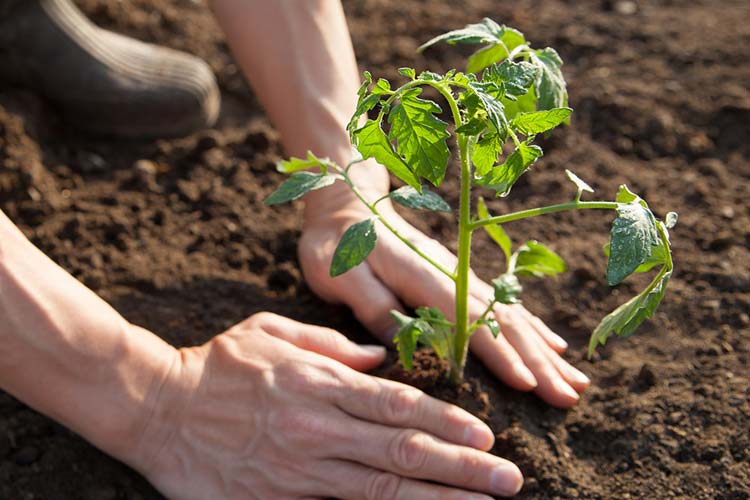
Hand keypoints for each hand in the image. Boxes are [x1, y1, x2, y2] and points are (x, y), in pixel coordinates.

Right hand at [133, 312, 522, 498]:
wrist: (157, 408)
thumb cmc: (216, 364)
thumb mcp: (270, 330)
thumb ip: (329, 344)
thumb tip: (379, 357)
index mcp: (320, 381)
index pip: (397, 403)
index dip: (446, 418)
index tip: (485, 431)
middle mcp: (319, 426)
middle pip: (403, 448)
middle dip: (462, 465)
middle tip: (509, 479)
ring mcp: (303, 467)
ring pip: (383, 486)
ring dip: (439, 497)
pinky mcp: (283, 496)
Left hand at [300, 180, 588, 408]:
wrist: (348, 206)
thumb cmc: (338, 245)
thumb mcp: (341, 275)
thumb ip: (374, 305)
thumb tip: (408, 346)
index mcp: (424, 277)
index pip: (470, 320)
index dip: (500, 353)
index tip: (529, 385)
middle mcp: (453, 275)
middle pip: (504, 321)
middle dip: (538, 361)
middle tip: (569, 397)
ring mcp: (461, 276)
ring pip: (512, 316)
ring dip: (544, 350)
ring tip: (576, 381)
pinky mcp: (461, 278)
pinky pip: (505, 305)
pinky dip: (532, 328)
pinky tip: (554, 347)